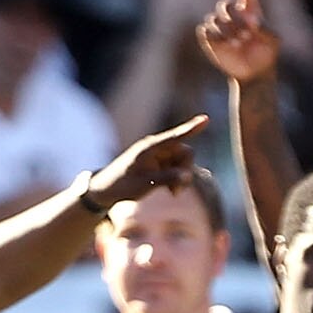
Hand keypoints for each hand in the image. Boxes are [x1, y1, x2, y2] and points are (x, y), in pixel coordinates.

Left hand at [79, 114, 208, 213]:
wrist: (106, 190)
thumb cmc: (122, 185)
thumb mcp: (144, 184)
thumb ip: (167, 178)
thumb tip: (188, 175)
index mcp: (150, 148)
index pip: (175, 137)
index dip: (192, 128)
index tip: (206, 119)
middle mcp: (157, 148)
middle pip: (185, 152)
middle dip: (186, 169)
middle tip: (176, 192)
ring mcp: (160, 156)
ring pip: (183, 162)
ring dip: (182, 177)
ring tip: (172, 193)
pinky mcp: (161, 164)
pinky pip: (178, 168)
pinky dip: (178, 179)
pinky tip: (171, 191)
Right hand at [197, 0, 280, 83]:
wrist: (254, 72)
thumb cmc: (266, 54)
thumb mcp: (273, 41)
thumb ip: (265, 30)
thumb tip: (251, 23)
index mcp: (251, 10)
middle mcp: (234, 15)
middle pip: (225, 5)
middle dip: (234, 20)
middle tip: (246, 35)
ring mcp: (221, 26)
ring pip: (214, 19)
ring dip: (227, 32)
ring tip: (238, 44)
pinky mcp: (210, 38)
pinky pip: (204, 30)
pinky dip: (215, 38)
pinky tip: (225, 46)